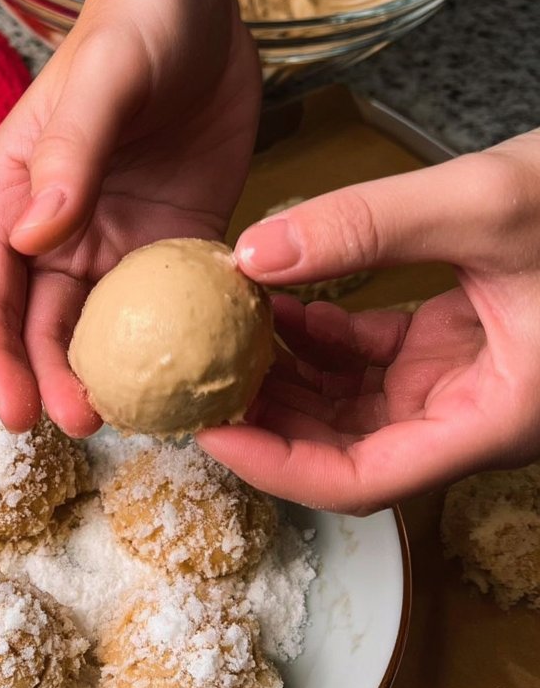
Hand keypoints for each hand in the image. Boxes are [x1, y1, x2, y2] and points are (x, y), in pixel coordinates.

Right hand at [0, 0, 260, 436]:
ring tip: (142, 412)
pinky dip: (180, 341)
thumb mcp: (102, 80)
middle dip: (56, 379)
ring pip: (106, 327)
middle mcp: (58, 230)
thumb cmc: (135, 22)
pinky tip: (198, 373)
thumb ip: (68, 155)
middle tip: (88, 423)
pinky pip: (173, 303)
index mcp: (15, 196)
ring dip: (117, 372)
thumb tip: (34, 237)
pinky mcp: (175, 237)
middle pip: (44, 324)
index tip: (18, 413)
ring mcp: (117, 240)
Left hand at [198, 130, 539, 513]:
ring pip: (350, 405)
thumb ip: (369, 227)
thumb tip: (253, 251)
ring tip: (220, 333)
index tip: (207, 432)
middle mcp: (471, 416)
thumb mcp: (490, 205)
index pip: (361, 482)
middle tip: (193, 379)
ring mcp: (461, 383)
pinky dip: (319, 335)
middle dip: (266, 421)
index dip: (276, 469)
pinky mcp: (454, 346)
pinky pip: (369, 358)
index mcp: (493, 419)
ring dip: (285, 375)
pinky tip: (278, 299)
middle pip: (343, 449)